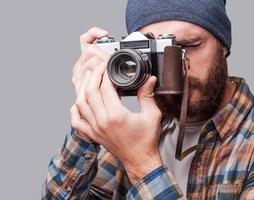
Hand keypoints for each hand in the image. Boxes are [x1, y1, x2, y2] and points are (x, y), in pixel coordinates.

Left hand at [70, 27, 162, 183]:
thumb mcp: (152, 115)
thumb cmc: (146, 140)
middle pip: (89, 91)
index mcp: (116, 115)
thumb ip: (148, 95)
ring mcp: (95, 129)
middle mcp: (102, 121)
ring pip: (80, 103)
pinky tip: (79, 101)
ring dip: (83, 88)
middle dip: (93, 75)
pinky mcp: (92, 135)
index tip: (108, 65)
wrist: (139, 160)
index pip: (105, 87)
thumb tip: (149, 79)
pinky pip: (76, 121)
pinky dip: (75, 109)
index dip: (105, 72)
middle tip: (98, 67)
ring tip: (89, 78)